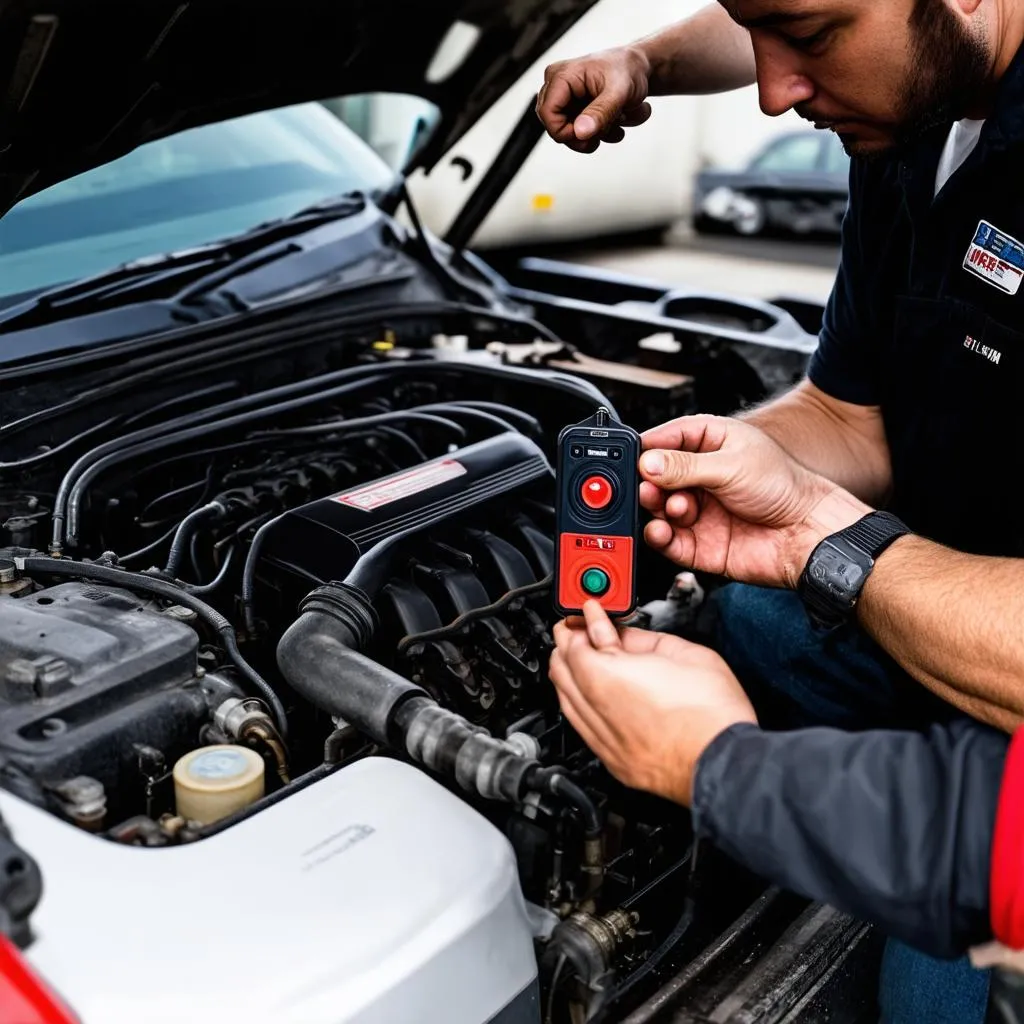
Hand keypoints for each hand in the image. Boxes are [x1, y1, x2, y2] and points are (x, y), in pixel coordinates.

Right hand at [536, 46, 652, 152]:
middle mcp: (558, 87)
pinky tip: (614, 121)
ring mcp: (565, 99)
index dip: (566, 132)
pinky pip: (579, 134)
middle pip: (556, 128)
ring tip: (618, 119)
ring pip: (571, 135)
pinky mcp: (574, 109)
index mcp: (562, 75)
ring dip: (598, 134)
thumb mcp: (619, 92)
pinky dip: (599, 133)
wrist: (638, 67)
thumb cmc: (628, 69)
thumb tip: (580, 132)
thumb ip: (600, 113)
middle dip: (586, 135)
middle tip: (610, 126)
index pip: (548, 114)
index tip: (590, 134)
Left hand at [548, 602, 756, 805]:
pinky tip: (587, 694)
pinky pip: (580, 726)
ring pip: (565, 699)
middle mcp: (600, 710)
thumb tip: (626, 634)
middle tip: (577, 627)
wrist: (726, 762)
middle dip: (567, 643)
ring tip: (579, 655)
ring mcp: (605, 739)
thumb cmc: (714, 713)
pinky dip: (578, 703)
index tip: (589, 611)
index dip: (583, 620)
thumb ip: (645, 640)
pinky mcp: (613, 760)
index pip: (579, 641)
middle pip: (562, 668)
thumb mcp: (685, 654)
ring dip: (568, 673)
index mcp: (612, 677)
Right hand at [638, 415, 871, 587]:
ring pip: (659, 509)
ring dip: (656, 508)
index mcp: (710, 444)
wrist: (808, 533)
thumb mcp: (731, 465)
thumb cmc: (785, 488)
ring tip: (670, 507)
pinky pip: (668, 541)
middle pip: (657, 477)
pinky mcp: (698, 542)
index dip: (650, 449)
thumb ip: (685, 466)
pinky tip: (661, 530)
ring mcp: (698, 510)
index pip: (667, 439)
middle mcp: (700, 477)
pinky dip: (659, 537)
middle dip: (649, 483)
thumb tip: (648, 462)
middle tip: (649, 488)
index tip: (636, 458)